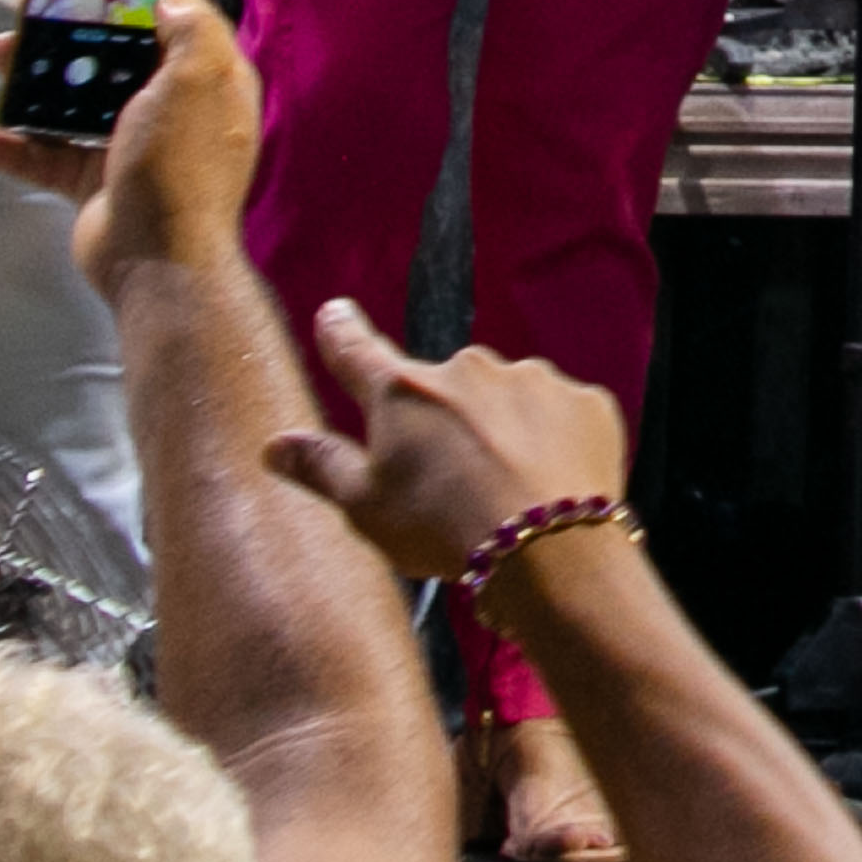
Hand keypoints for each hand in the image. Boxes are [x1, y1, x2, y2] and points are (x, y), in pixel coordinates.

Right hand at [0, 0, 266, 283]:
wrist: (158, 258)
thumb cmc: (182, 163)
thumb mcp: (197, 80)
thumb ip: (192, 32)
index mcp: (210, 84)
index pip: (179, 29)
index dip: (144, 2)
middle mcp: (174, 113)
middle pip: (117, 63)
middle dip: (72, 40)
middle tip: (30, 21)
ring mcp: (132, 149)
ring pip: (75, 105)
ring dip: (34, 84)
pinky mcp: (95, 184)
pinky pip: (47, 158)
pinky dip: (14, 148)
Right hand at [270, 301, 626, 583]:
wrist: (548, 547)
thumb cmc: (442, 529)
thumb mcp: (363, 506)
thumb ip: (321, 466)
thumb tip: (275, 444)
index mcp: (404, 392)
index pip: (359, 352)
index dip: (342, 333)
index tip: (335, 314)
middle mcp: (469, 369)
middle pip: (442, 388)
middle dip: (440, 420)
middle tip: (445, 480)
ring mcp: (534, 380)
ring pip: (504, 400)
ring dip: (498, 431)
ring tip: (499, 491)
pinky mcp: (586, 401)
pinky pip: (558, 416)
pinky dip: (549, 443)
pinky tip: (544, 483)